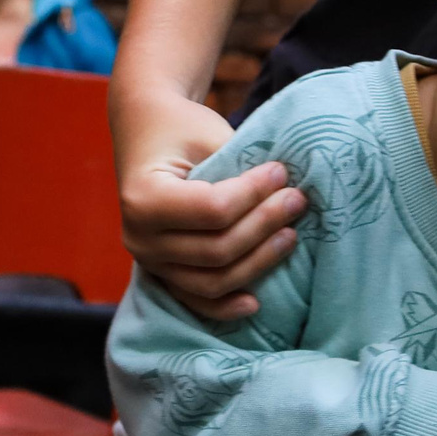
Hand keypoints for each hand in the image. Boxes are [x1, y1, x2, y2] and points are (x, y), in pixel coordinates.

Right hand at [116, 91, 305, 320]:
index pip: (214, 210)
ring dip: (258, 262)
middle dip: (265, 225)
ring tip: (290, 235)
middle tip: (297, 199)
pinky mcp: (160, 273)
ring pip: (212, 281)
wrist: (146, 131)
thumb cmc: (180, 129)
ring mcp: (148, 261)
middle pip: (217, 250)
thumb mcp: (208, 136)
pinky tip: (255, 302)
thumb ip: (242, 167)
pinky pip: (195, 299)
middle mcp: (139, 238)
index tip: (282, 172)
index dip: (255, 195)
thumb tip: (289, 194)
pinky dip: (225, 306)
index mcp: (143, 198)